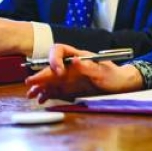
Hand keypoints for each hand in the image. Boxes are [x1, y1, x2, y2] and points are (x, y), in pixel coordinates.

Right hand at [25, 44, 144, 101]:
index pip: (60, 51)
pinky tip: (42, 99)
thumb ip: (89, 66)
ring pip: (51, 79)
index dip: (55, 59)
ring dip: (40, 86)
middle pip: (52, 67)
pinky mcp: (70, 88)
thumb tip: (75, 61)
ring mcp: (69, 77)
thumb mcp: (103, 70)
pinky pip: (56, 90)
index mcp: (78, 56)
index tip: (58, 71)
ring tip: (31, 93)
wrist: (120, 84)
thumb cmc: (113, 74)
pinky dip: (47, 94)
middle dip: (41, 75)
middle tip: (31, 83)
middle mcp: (71, 66)